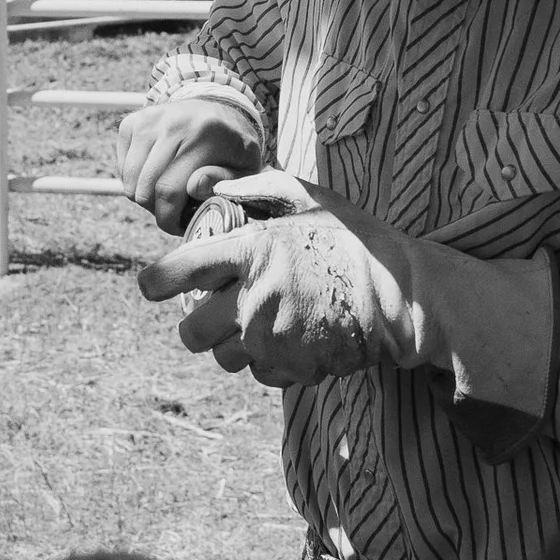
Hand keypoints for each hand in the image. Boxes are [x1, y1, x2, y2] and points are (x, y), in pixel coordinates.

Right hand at [116, 97, 263, 233]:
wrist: (217, 109)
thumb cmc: (232, 147)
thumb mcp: (245, 166)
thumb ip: (224, 181)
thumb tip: (195, 186)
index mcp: (205, 134)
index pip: (169, 190)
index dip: (169, 219)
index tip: (179, 226)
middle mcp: (173, 122)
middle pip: (144, 189)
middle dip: (157, 211)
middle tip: (175, 210)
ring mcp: (149, 119)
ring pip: (130, 181)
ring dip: (144, 197)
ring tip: (168, 193)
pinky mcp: (133, 122)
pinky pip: (122, 167)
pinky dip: (135, 180)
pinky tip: (157, 175)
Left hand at [137, 171, 426, 387]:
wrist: (402, 293)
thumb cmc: (355, 238)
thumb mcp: (309, 196)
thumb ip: (255, 186)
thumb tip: (208, 188)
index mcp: (252, 250)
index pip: (177, 273)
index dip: (157, 283)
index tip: (156, 286)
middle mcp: (254, 297)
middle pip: (191, 332)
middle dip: (195, 325)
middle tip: (211, 314)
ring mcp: (273, 338)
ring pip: (224, 357)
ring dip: (232, 345)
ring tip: (256, 325)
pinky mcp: (293, 367)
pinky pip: (260, 374)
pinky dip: (268, 361)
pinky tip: (287, 340)